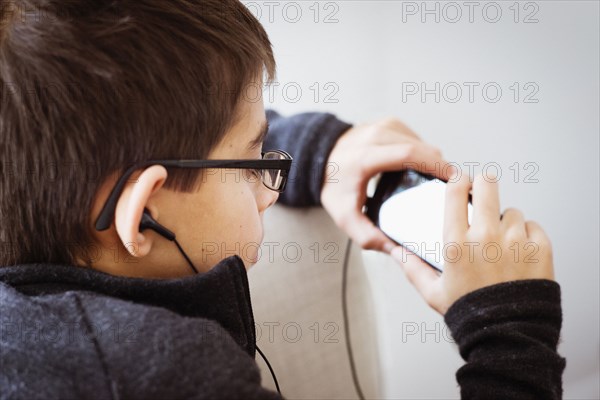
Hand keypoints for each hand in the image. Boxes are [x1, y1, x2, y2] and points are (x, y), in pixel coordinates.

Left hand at [321, 118, 455, 252]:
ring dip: (432, 160)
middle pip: (420, 148)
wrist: (319, 159)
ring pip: (421, 141)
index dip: (435, 165)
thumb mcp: (344, 216)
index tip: (453, 179)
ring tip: (436, 181)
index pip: (408, 154)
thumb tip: (394, 249)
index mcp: (365, 157)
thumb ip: (367, 236)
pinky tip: (419, 169)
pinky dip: (422, 152)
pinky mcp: (387, 123)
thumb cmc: (334, 186)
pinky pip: (414, 137)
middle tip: (452, 187)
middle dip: (440, 166)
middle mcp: (374, 136)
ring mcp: (381, 126)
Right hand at [390, 172, 554, 314]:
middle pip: (487, 184)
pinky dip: (527, 235)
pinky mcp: (540, 249)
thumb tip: (396, 252)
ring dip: (505, 221)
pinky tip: (518, 252)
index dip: (457, 179)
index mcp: (456, 242)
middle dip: (483, 184)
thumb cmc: (470, 314)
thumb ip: (412, 268)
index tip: (459, 181)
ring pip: (511, 211)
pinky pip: (533, 226)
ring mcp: (515, 240)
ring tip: (500, 243)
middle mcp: (486, 236)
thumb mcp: (433, 292)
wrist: (508, 335)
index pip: (456, 190)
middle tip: (482, 191)